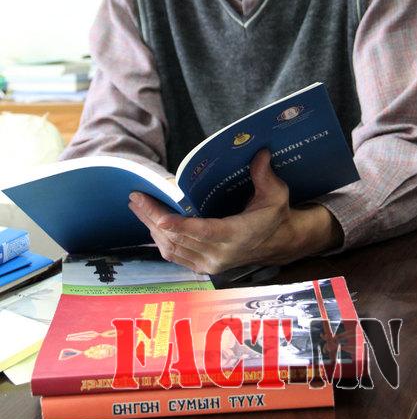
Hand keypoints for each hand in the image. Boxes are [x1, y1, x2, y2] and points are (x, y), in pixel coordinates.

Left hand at [128, 150, 342, 273]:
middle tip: (135, 198)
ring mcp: (210, 263)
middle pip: (178, 238)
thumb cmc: (275, 214)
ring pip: (172, 248)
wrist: (280, 242)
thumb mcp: (276, 193)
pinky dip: (160, 240)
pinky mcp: (204, 267)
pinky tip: (150, 224)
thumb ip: (264, 175)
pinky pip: (176, 256)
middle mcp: (220, 254)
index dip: (176, 224)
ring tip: (137, 207)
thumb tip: (260, 152)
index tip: (156, 214)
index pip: (201, 231)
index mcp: (236, 235)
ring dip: (151, 228)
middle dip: (153, 217)